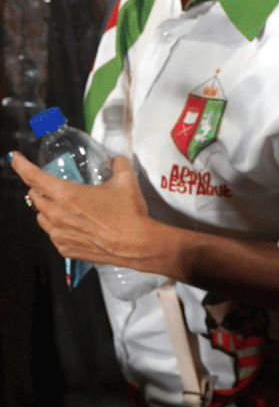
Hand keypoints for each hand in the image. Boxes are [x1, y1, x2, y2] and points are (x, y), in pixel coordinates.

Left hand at [11, 153, 164, 268]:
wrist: (135, 244)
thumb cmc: (128, 213)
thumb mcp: (126, 181)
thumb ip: (118, 164)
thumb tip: (114, 160)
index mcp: (67, 194)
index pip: (34, 176)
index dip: (21, 165)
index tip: (15, 158)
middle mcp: (57, 214)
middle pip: (34, 196)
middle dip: (39, 188)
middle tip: (51, 185)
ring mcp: (58, 233)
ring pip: (40, 216)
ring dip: (47, 208)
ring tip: (64, 207)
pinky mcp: (64, 248)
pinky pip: (52, 234)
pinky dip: (58, 226)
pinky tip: (74, 224)